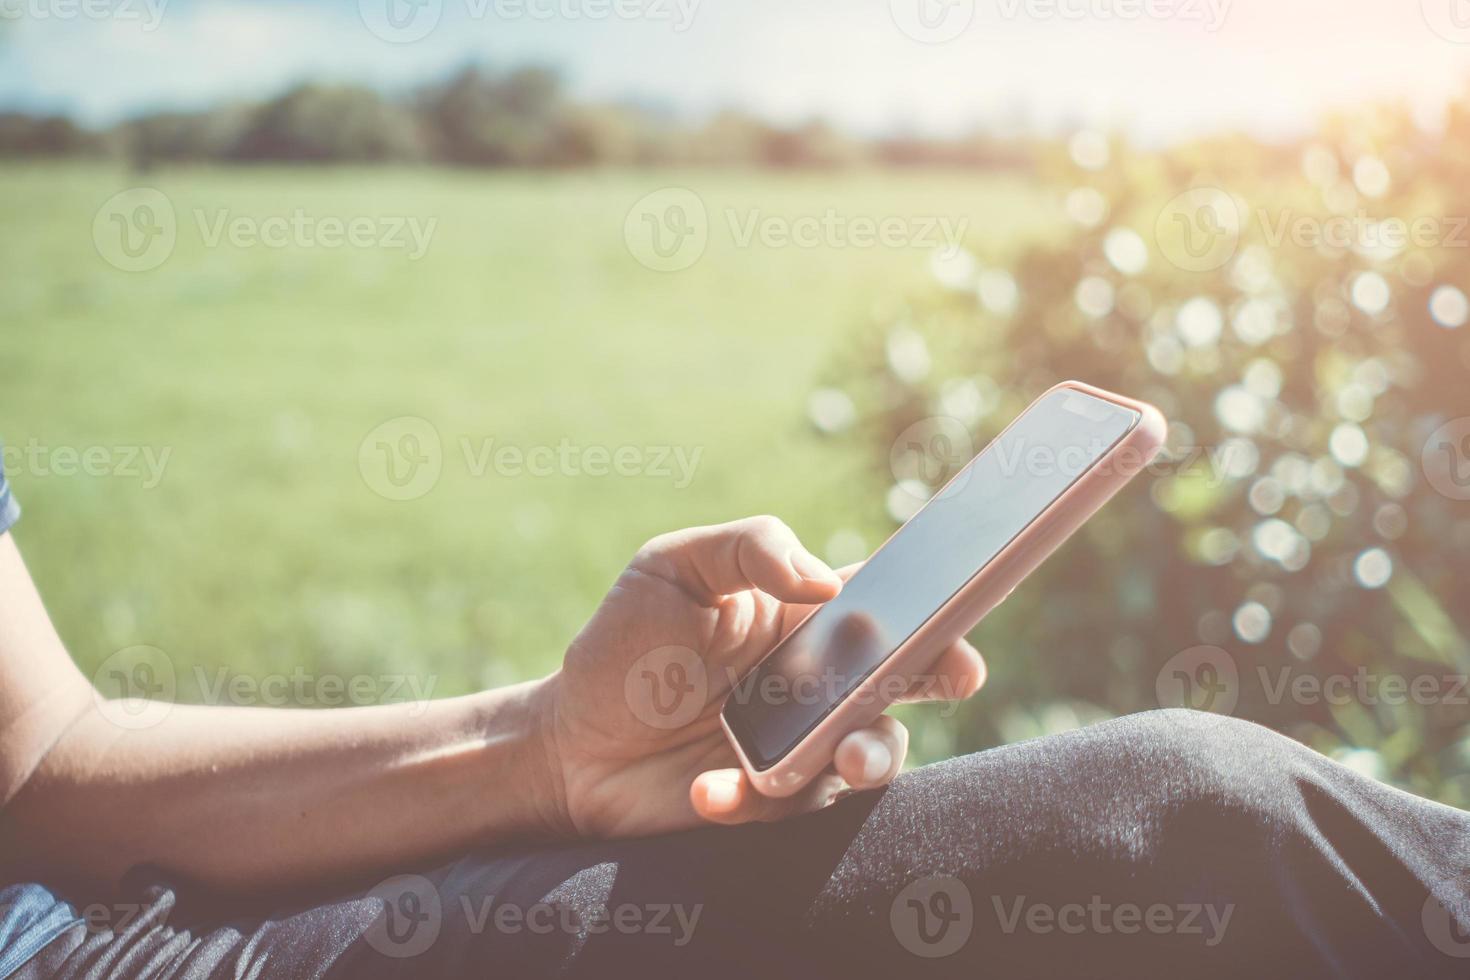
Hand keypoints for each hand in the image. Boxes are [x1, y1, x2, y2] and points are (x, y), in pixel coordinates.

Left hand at [534, 516, 986, 838]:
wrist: (570, 742)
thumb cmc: (626, 644)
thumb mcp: (672, 567)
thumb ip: (748, 546)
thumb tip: (822, 578)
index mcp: (809, 620)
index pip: (887, 607)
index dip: (936, 611)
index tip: (959, 620)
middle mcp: (820, 685)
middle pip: (905, 682)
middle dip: (937, 679)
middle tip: (946, 679)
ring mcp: (803, 748)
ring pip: (870, 755)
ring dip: (866, 755)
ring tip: (839, 760)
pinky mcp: (774, 804)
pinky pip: (793, 807)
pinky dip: (754, 799)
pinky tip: (706, 788)